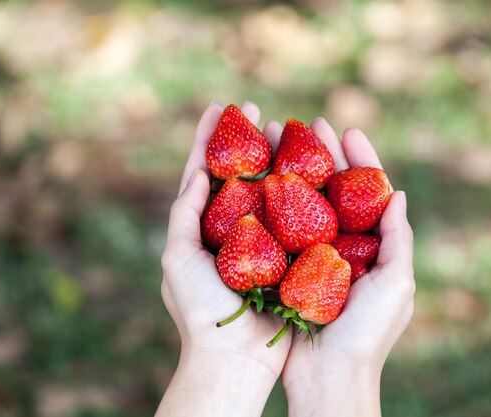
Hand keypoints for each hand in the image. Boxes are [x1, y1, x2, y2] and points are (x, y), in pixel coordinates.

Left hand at [156, 102, 291, 416]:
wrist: (234, 358)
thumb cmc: (199, 309)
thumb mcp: (178, 256)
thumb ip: (184, 213)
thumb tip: (195, 173)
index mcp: (203, 226)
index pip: (203, 172)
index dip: (210, 138)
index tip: (220, 107)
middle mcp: (234, 228)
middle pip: (242, 173)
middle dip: (249, 140)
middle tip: (261, 111)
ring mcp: (263, 240)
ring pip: (271, 189)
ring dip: (278, 157)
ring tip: (287, 128)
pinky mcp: (289, 254)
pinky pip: (297, 217)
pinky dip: (303, 192)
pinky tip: (312, 168)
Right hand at [272, 118, 415, 416]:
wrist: (328, 378)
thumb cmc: (368, 334)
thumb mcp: (396, 285)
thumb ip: (399, 239)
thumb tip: (398, 193)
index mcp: (374, 246)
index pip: (370, 192)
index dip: (361, 159)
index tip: (348, 129)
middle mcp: (344, 245)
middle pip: (334, 189)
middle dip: (323, 155)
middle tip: (307, 123)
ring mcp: (314, 255)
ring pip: (305, 203)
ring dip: (294, 170)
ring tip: (279, 140)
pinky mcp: (289, 268)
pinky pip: (281, 229)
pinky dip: (273, 203)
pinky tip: (261, 180)